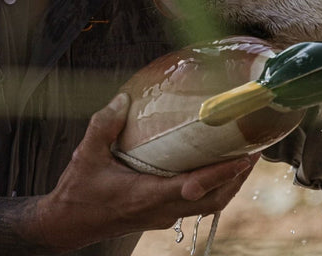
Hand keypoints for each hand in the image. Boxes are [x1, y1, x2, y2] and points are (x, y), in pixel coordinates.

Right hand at [33, 93, 256, 251]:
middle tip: (253, 152)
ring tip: (243, 159)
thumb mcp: (86, 154)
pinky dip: (212, 189)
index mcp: (147, 196)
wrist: (68, 224)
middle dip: (236, 179)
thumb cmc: (78, 191)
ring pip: (207, 206)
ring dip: (228, 185)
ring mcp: (161, 216)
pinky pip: (195, 205)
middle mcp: (161, 210)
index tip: (244, 157)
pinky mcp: (158, 216)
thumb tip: (125, 98)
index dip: (223, 174)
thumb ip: (104, 124)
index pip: (195, 187)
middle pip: (212, 202)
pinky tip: (214, 169)